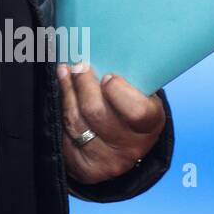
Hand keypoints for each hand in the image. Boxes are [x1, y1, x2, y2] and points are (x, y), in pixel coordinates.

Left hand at [57, 62, 164, 184]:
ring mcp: (109, 160)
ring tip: (65, 71)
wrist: (121, 147)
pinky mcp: (87, 167)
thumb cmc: (129, 108)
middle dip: (83, 85)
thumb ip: (129, 76)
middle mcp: (132, 146)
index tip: (108, 76)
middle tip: (78, 65)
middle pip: (97, 113)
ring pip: (77, 121)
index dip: (119, 93)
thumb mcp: (139, 93)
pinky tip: (62, 89)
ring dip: (68, 91)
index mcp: (151, 123)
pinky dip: (62, 107)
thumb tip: (103, 45)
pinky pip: (67, 132)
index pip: (138, 111)